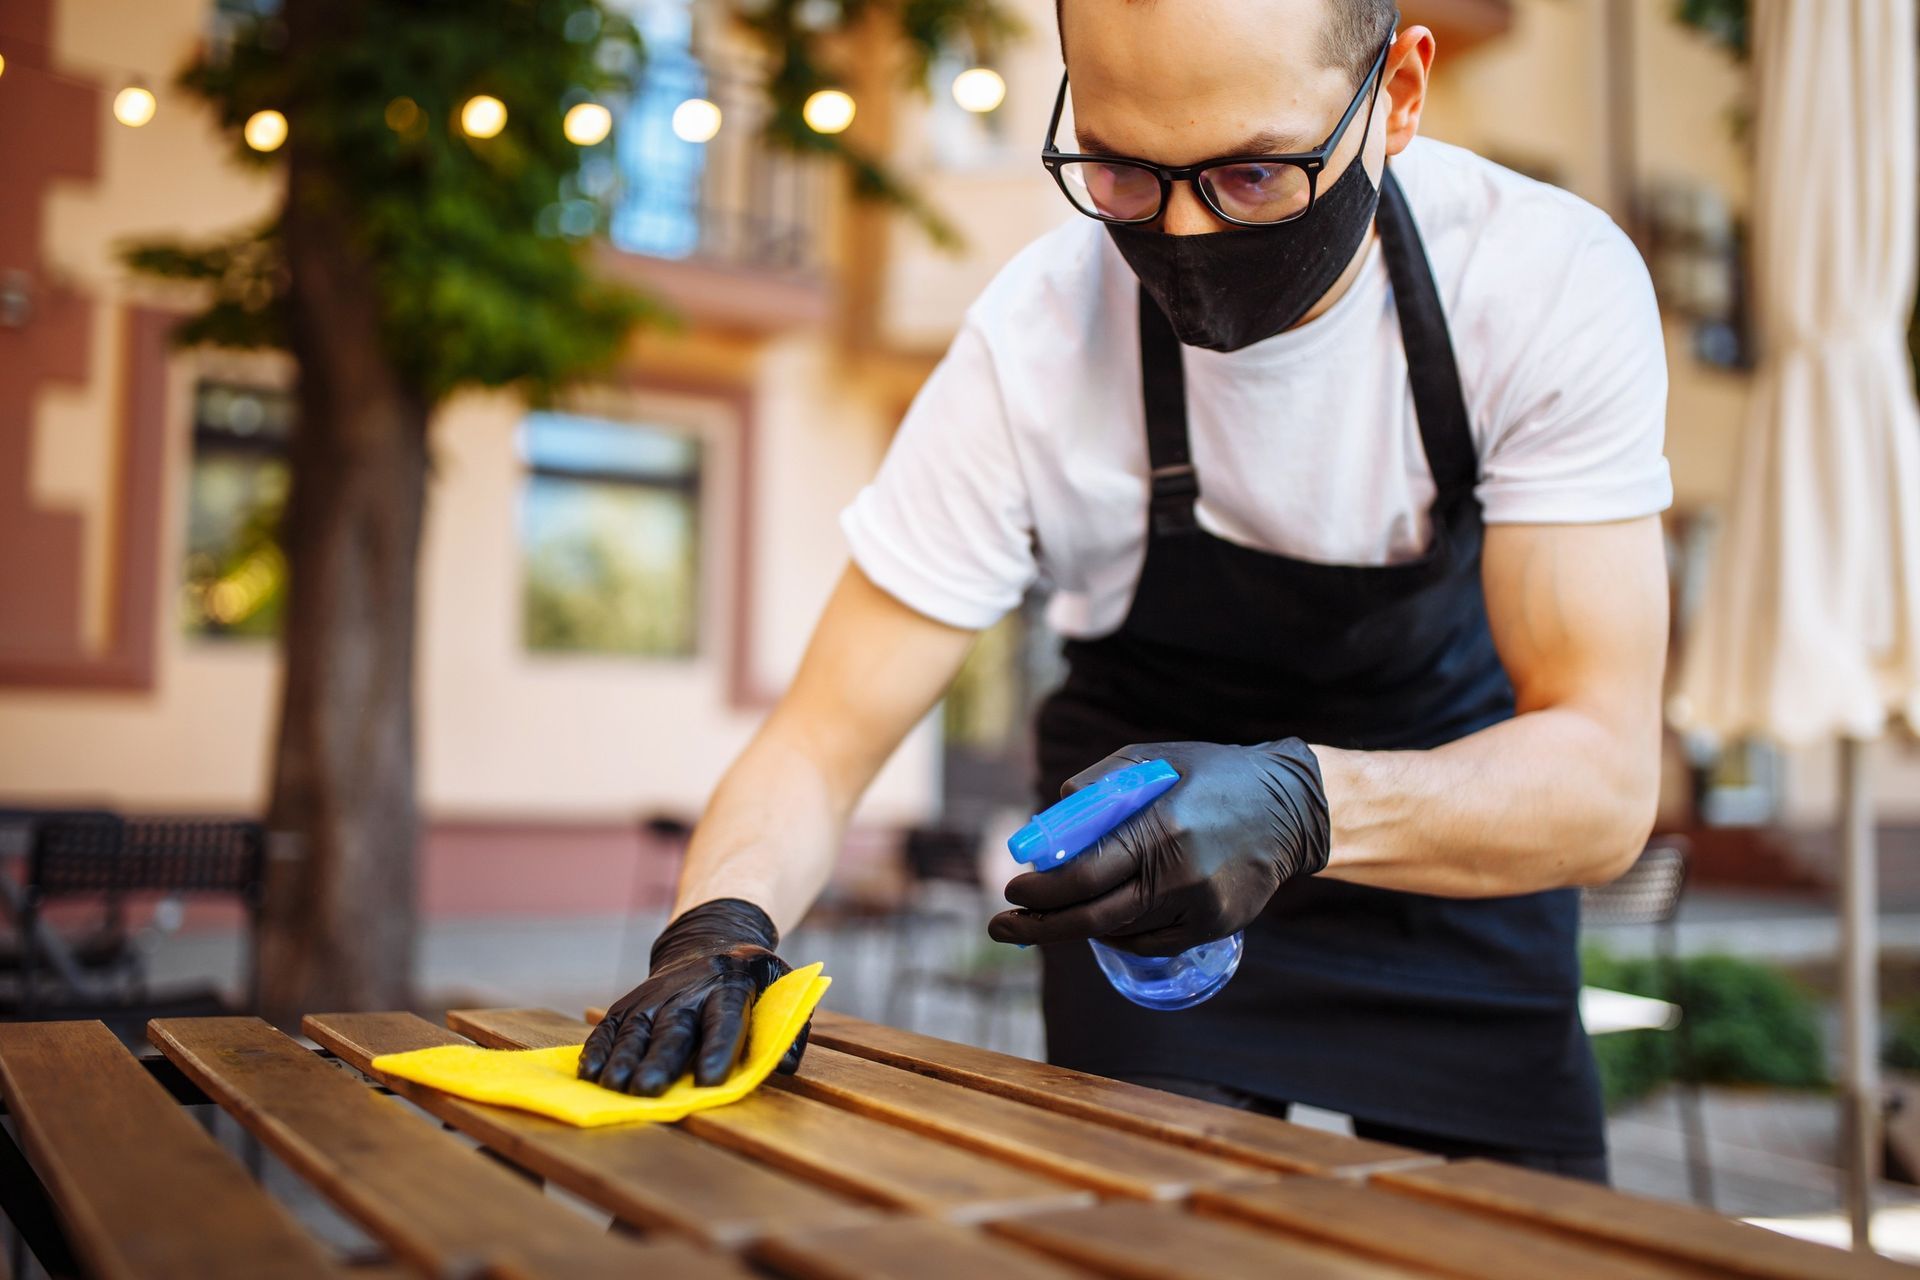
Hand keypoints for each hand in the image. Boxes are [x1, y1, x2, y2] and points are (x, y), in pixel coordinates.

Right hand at [578, 898, 809, 1095]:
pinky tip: (590, 1073)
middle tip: (647, 1090)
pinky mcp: (630, 1003)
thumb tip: (787, 1066)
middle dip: (659, 1061)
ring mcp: (654, 996)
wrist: (709, 941)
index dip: (717, 1050)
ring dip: (623, 1058)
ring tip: (614, 1086)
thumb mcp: (781, 989)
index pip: (725, 1020)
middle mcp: (689, 991)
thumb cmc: (752, 979)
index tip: (709, 1081)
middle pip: (673, 1029)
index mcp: (732, 987)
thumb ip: (789, 1028)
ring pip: (637, 1028)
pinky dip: (598, 1049)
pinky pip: (610, 1026)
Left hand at [989, 739, 1328, 955]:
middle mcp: (1181, 873)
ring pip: (1119, 931)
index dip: (1040, 890)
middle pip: (1093, 916)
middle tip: (1004, 926)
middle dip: (1041, 924)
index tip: (1011, 890)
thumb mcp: (1153, 760)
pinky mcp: (1215, 927)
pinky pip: (1150, 941)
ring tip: (1048, 916)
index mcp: (1161, 825)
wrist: (1291, 808)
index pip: (1084, 873)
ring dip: (1077, 927)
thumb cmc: (1210, 776)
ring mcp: (1201, 907)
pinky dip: (1118, 933)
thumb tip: (1045, 826)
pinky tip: (1102, 919)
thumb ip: (1096, 788)